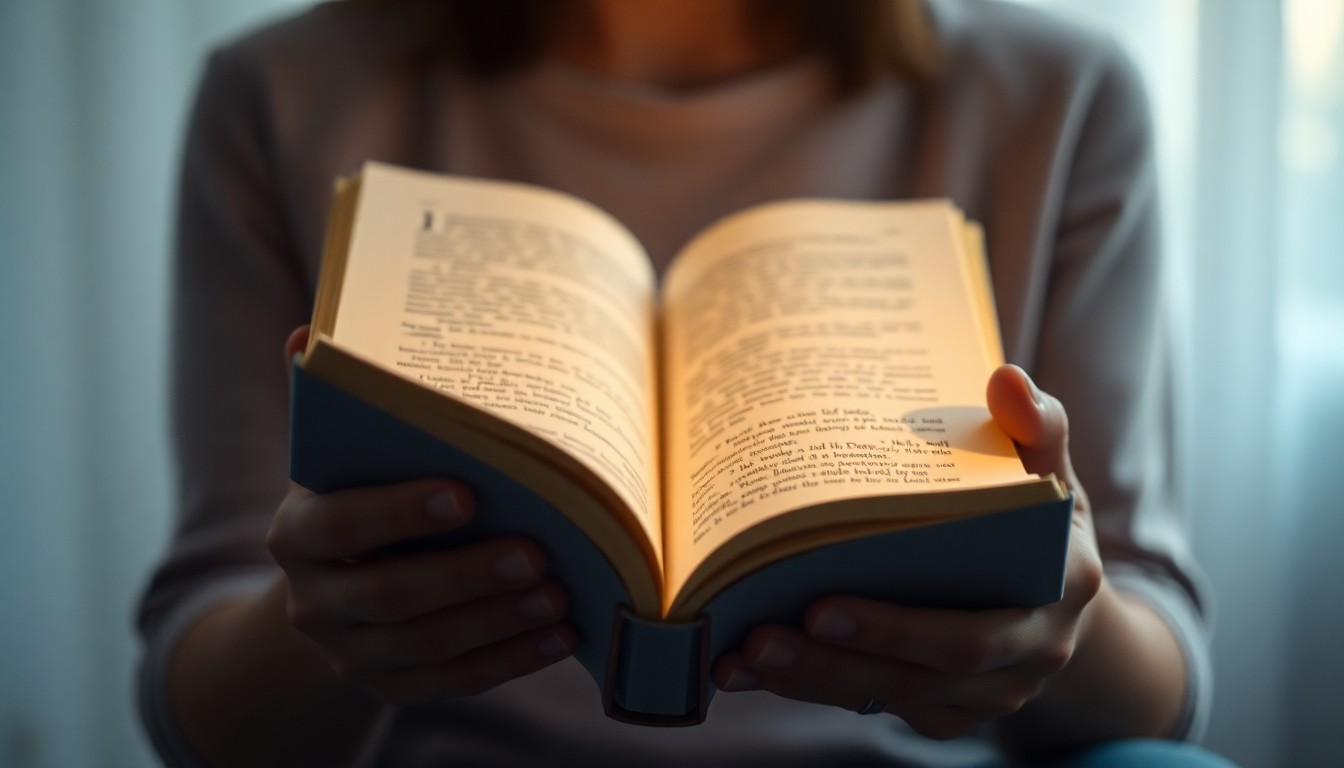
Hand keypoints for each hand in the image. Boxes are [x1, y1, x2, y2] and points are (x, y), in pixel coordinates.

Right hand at [267, 327, 575, 705]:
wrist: (335, 585)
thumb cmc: (360, 497)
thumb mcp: (341, 455)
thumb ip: (333, 403)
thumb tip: (305, 333)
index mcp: (298, 534)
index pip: (340, 525)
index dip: (399, 512)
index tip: (466, 493)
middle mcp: (314, 602)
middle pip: (389, 596)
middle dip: (465, 576)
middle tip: (537, 552)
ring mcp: (350, 653)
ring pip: (425, 647)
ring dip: (496, 621)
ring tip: (559, 593)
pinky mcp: (392, 687)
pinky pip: (454, 681)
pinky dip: (510, 660)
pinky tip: (561, 634)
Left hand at [714, 364, 1102, 738]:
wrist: (1058, 587)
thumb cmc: (1035, 508)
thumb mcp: (1047, 464)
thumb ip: (1036, 424)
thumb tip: (1008, 380)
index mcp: (1057, 596)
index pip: (972, 631)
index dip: (896, 630)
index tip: (820, 606)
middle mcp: (1029, 657)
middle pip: (921, 675)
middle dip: (836, 658)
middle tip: (759, 634)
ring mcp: (988, 693)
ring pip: (891, 696)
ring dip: (809, 679)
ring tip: (738, 655)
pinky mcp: (946, 709)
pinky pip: (874, 702)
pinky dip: (810, 686)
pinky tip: (748, 667)